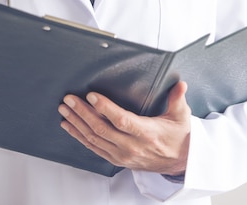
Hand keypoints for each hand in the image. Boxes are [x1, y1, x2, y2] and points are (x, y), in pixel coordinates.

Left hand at [58, 81, 190, 175]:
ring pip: (94, 139)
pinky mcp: (117, 159)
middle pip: (102, 129)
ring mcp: (122, 155)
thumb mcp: (181, 116)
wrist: (179, 161)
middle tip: (69, 99)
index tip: (91, 95)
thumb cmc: (178, 136)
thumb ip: (178, 98)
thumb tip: (180, 84)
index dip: (105, 108)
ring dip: (77, 123)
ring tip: (65, 109)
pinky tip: (70, 126)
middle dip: (82, 113)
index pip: (121, 120)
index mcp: (146, 133)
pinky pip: (94, 148)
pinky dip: (79, 136)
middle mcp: (132, 146)